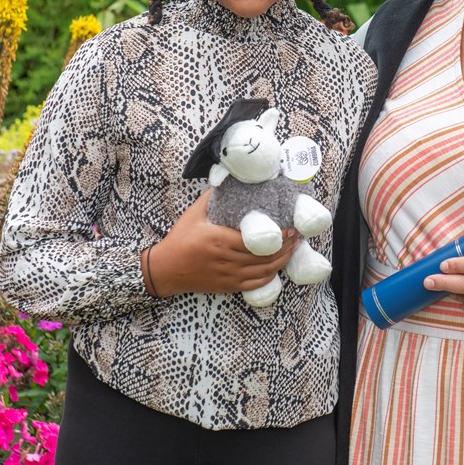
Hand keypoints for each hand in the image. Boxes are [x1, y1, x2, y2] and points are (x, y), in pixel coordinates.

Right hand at [147, 190, 297, 295]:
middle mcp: (227, 259)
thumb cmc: (180, 239)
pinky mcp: (228, 286)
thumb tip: (226, 177)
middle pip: (265, 257)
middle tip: (297, 237)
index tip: (291, 229)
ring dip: (282, 261)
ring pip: (263, 272)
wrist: (166, 269)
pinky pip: (255, 284)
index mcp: (220, 240)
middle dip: (286, 248)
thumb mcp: (194, 214)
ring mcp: (229, 275)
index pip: (257, 241)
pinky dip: (269, 277)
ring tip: (293, 250)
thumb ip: (211, 197)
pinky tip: (277, 267)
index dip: (278, 238)